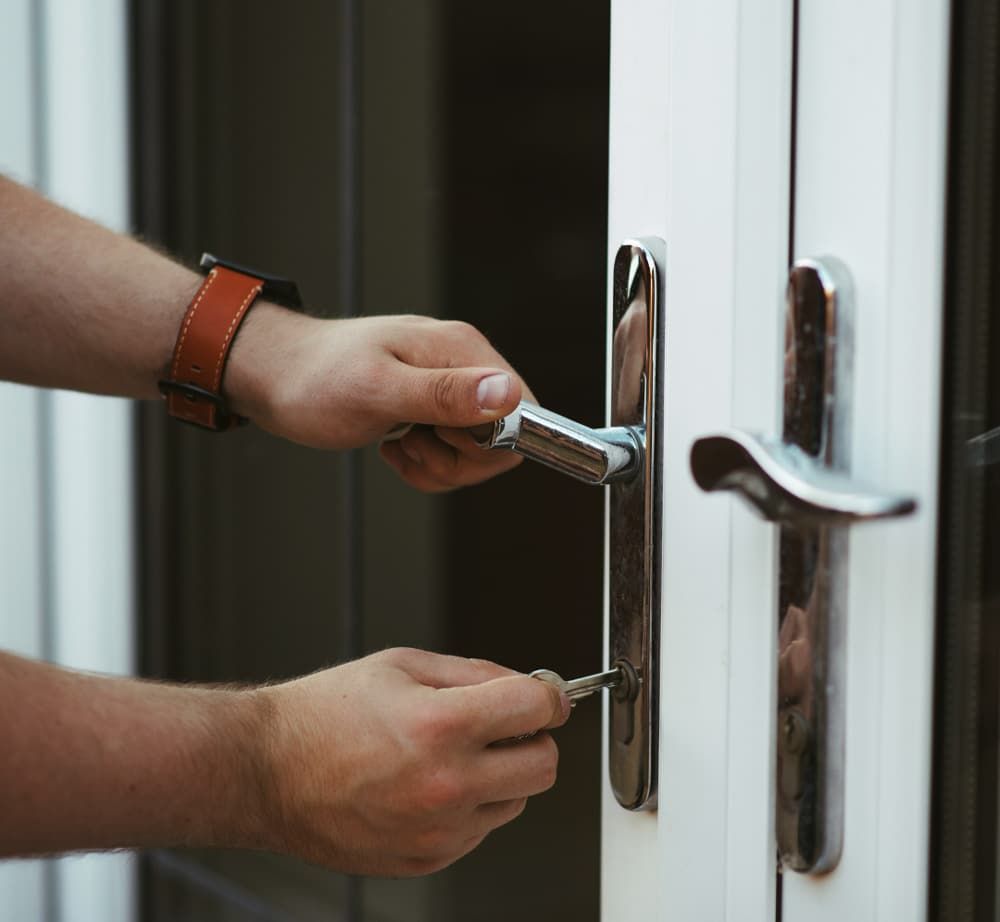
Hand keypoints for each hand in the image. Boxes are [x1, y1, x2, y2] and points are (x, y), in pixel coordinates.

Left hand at [228, 310, 531, 490]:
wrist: (274, 376)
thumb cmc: (315, 380)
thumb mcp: (378, 391)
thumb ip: (445, 394)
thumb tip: (507, 395)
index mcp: (461, 350)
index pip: (523, 410)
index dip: (490, 443)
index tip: (443, 441)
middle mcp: (463, 364)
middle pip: (503, 437)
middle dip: (459, 461)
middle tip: (413, 445)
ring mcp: (448, 386)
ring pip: (478, 452)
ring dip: (439, 465)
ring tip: (399, 445)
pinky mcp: (433, 407)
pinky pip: (453, 453)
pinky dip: (427, 465)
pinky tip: (396, 448)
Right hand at [253, 648, 568, 876]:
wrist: (267, 770)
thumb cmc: (324, 714)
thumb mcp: (403, 665)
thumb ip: (475, 673)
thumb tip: (527, 685)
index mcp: (440, 725)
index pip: (537, 708)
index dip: (547, 695)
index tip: (544, 696)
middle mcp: (446, 784)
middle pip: (545, 766)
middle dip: (534, 738)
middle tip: (506, 725)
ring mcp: (438, 830)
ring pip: (517, 801)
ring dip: (501, 775)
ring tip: (452, 754)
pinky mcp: (427, 858)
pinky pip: (480, 830)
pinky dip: (470, 806)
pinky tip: (429, 784)